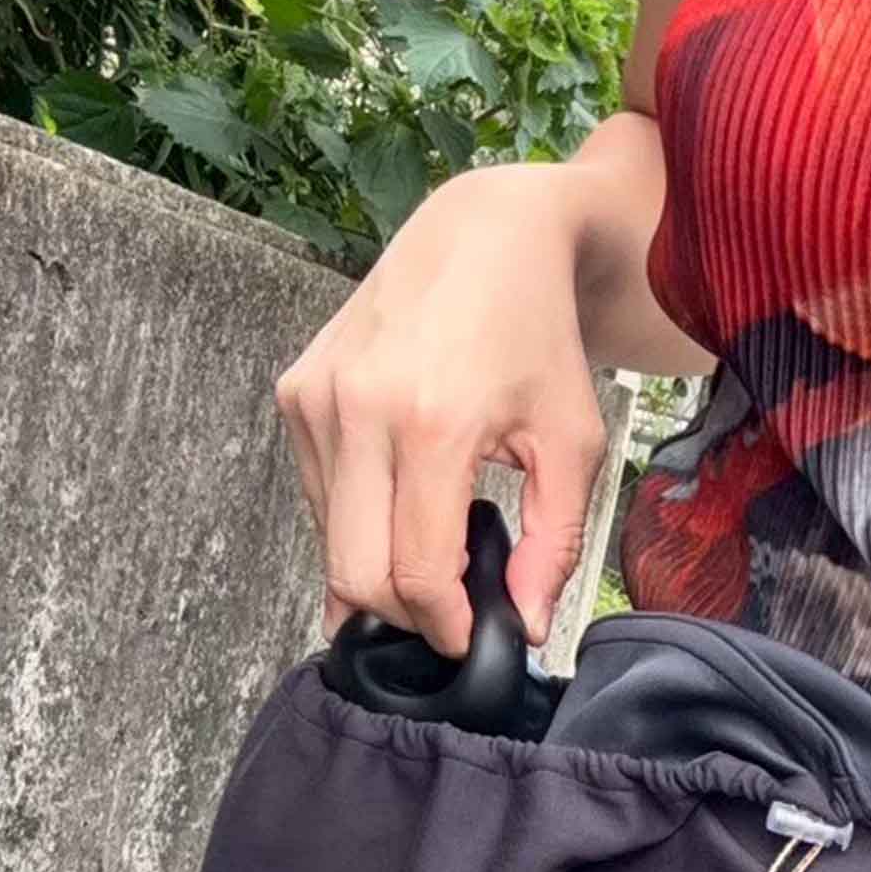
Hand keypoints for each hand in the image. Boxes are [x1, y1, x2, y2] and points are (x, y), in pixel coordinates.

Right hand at [275, 161, 608, 653]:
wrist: (484, 234)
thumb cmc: (538, 337)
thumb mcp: (574, 443)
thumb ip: (554, 545)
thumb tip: (523, 627)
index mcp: (431, 422)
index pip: (412, 573)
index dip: (441, 625)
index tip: (468, 636)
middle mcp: (357, 409)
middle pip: (353, 572)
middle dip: (401, 614)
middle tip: (450, 608)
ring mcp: (315, 397)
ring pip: (327, 541)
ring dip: (377, 567)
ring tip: (436, 541)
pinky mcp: (296, 390)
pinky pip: (315, 496)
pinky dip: (356, 522)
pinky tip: (403, 498)